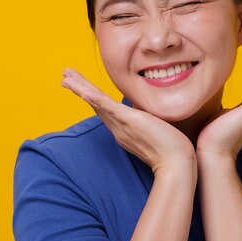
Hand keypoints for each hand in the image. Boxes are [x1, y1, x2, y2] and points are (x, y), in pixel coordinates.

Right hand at [62, 68, 195, 175]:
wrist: (177, 164)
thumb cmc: (172, 150)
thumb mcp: (156, 131)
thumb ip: (148, 122)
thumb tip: (148, 115)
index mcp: (123, 130)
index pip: (104, 108)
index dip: (90, 95)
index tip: (80, 85)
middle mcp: (118, 128)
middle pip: (95, 104)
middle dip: (79, 88)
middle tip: (64, 76)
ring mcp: (122, 125)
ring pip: (96, 103)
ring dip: (80, 88)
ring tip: (65, 78)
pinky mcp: (130, 122)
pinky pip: (108, 108)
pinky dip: (94, 98)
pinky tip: (83, 90)